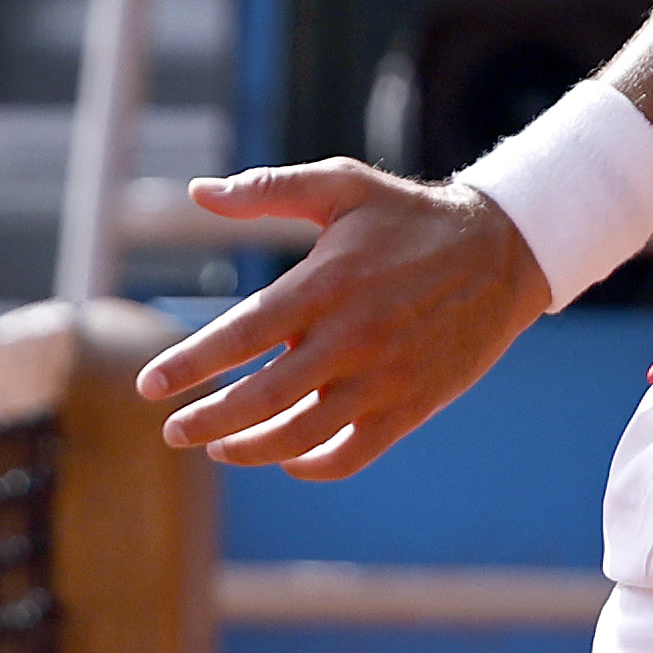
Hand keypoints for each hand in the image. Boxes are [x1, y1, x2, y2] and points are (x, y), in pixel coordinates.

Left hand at [129, 161, 545, 472]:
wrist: (503, 253)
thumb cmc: (409, 218)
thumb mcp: (342, 186)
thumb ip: (268, 190)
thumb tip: (198, 192)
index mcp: (326, 284)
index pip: (242, 333)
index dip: (191, 363)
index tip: (149, 385)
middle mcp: (351, 338)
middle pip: (263, 398)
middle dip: (208, 421)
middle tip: (173, 432)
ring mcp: (383, 379)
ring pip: (302, 437)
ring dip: (251, 450)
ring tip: (219, 447)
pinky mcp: (410, 407)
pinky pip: (351, 455)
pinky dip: (312, 465)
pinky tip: (285, 458)